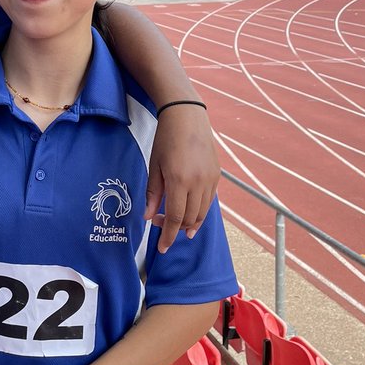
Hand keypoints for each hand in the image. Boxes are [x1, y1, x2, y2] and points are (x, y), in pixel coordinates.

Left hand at [144, 104, 219, 252]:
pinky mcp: (217, 175)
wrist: (187, 116)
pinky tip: (191, 214)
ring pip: (202, 212)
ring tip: (176, 224)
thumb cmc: (166, 139)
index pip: (175, 218)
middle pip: (189, 218)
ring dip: (189, 223)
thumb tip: (148, 217)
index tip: (162, 248)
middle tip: (160, 223)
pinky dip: (200, 211)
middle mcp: (198, 182)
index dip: (168, 235)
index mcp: (179, 180)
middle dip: (175, 228)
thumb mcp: (154, 165)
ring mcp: (210, 179)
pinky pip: (209, 201)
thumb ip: (152, 193)